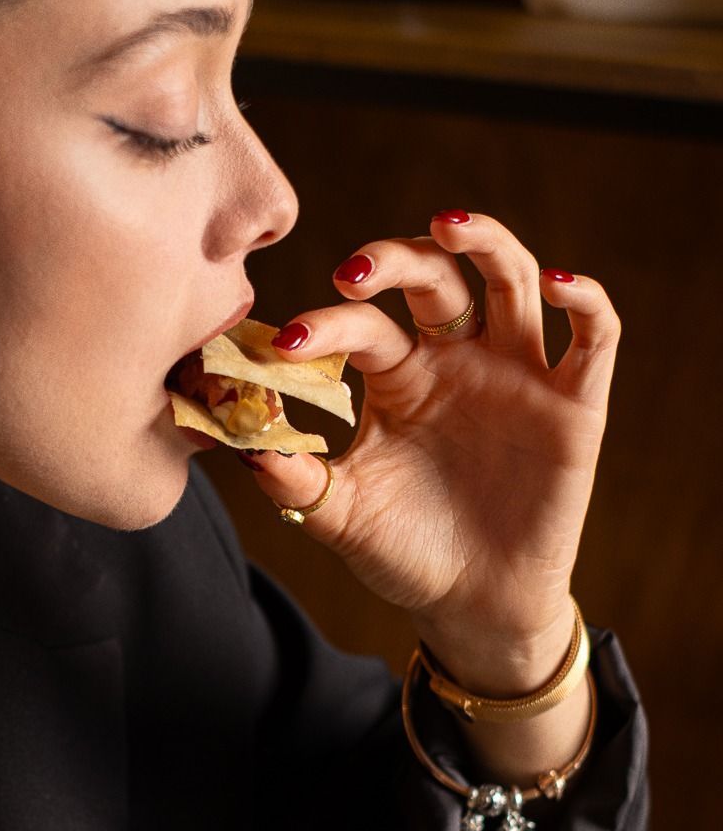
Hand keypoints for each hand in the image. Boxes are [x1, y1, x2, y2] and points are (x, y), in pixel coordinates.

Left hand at [246, 210, 619, 697]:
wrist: (473, 604)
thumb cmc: (403, 551)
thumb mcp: (339, 514)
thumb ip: (291, 476)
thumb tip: (235, 436)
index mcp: (398, 377)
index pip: (364, 324)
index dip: (328, 323)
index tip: (288, 343)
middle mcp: (456, 359)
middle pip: (434, 277)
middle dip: (395, 260)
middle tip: (354, 273)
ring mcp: (517, 374)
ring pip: (511, 279)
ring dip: (485, 242)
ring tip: (446, 226)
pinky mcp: (574, 404)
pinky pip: (594, 336)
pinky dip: (584, 301)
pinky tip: (557, 286)